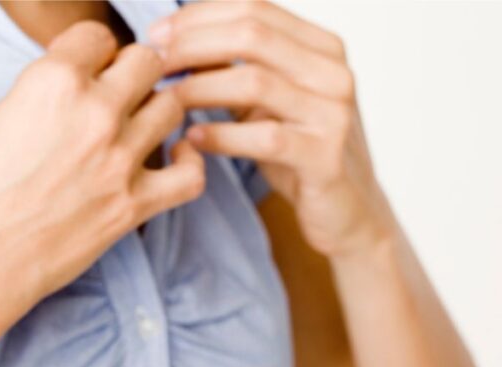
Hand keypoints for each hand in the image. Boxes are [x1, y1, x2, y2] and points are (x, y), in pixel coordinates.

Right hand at [0, 21, 204, 336]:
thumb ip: (34, 99)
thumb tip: (63, 99)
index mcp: (50, 82)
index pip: (97, 37)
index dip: (93, 51)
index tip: (90, 68)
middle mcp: (93, 114)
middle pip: (146, 63)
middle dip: (135, 71)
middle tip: (124, 90)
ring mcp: (120, 161)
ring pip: (173, 108)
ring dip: (160, 110)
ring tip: (144, 123)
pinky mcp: (134, 206)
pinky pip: (191, 176)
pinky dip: (191, 164)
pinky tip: (176, 160)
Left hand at [150, 0, 394, 257]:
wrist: (349, 211)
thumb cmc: (302, 152)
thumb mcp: (273, 100)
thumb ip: (238, 67)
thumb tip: (173, 36)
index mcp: (323, 48)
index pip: (254, 8)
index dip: (198, 15)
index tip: (157, 35)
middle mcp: (335, 74)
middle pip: (252, 35)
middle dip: (192, 44)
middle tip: (153, 62)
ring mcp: (334, 115)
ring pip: (255, 82)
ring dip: (199, 88)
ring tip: (165, 102)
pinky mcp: (326, 158)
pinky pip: (264, 137)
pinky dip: (221, 136)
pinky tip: (192, 140)